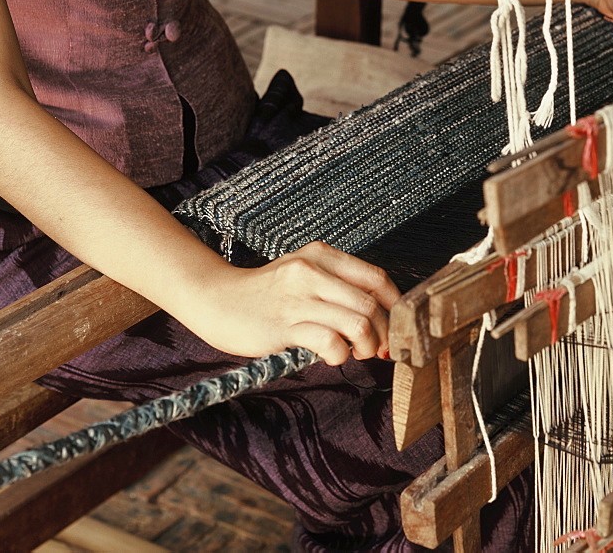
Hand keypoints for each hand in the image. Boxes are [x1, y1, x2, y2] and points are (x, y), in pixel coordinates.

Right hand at [182, 241, 399, 364]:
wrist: (216, 299)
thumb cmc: (266, 292)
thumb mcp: (304, 272)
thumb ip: (338, 284)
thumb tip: (380, 313)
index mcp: (322, 255)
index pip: (377, 277)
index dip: (394, 306)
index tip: (395, 325)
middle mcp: (312, 270)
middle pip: (371, 304)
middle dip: (383, 333)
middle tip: (376, 349)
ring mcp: (298, 297)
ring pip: (357, 323)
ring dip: (364, 346)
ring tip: (354, 353)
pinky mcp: (284, 324)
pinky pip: (330, 342)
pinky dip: (339, 355)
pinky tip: (331, 357)